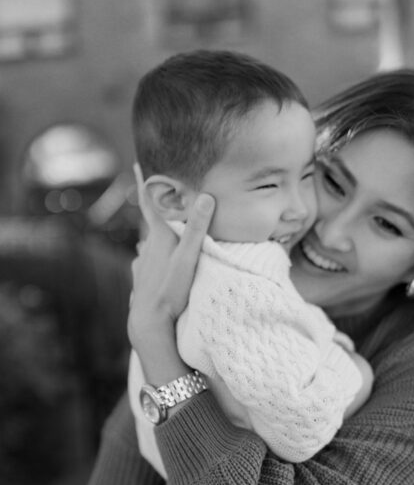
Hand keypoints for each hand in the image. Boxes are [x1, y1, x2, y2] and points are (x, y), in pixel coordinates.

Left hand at [127, 163, 212, 351]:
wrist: (149, 320)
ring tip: (169, 234)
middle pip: (153, 222)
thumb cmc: (171, 289)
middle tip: (166, 198)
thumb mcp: (190, 258)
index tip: (137, 163)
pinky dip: (153, 256)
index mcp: (159, 237)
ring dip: (158, 236)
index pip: (151, 203)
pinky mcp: (140, 277)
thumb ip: (198, 228)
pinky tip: (158, 263)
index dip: (145, 184)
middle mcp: (146, 246)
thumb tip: (206, 197)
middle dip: (159, 210)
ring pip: (150, 243)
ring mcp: (141, 263)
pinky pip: (147, 261)